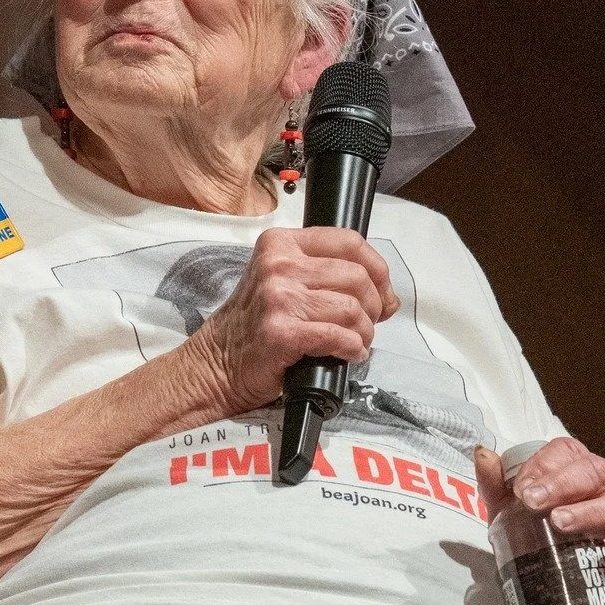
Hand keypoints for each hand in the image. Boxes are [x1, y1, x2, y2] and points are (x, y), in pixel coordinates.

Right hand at [189, 227, 399, 416]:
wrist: (217, 363)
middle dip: (374, 305)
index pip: (349, 241)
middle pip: (356, 276)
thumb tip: (387, 296)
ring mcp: (278, 297)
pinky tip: (348, 354)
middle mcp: (278, 264)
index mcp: (281, 243)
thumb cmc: (255, 324)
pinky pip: (338, 336)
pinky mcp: (281, 332)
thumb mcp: (285, 282)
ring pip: (351, 308)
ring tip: (357, 342)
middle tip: (368, 324)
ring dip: (365, 331)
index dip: (377, 268)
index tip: (382, 291)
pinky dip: (352, 348)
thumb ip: (329, 278)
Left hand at [473, 436, 604, 580]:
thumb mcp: (510, 510)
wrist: (564, 580)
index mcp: (577, 468)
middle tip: (534, 502)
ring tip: (560, 522)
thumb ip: (495, 483)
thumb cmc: (538, 533)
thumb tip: (481, 454)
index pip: (565, 451)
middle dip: (562, 484)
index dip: (543, 465)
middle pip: (592, 472)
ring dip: (588, 512)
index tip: (520, 488)